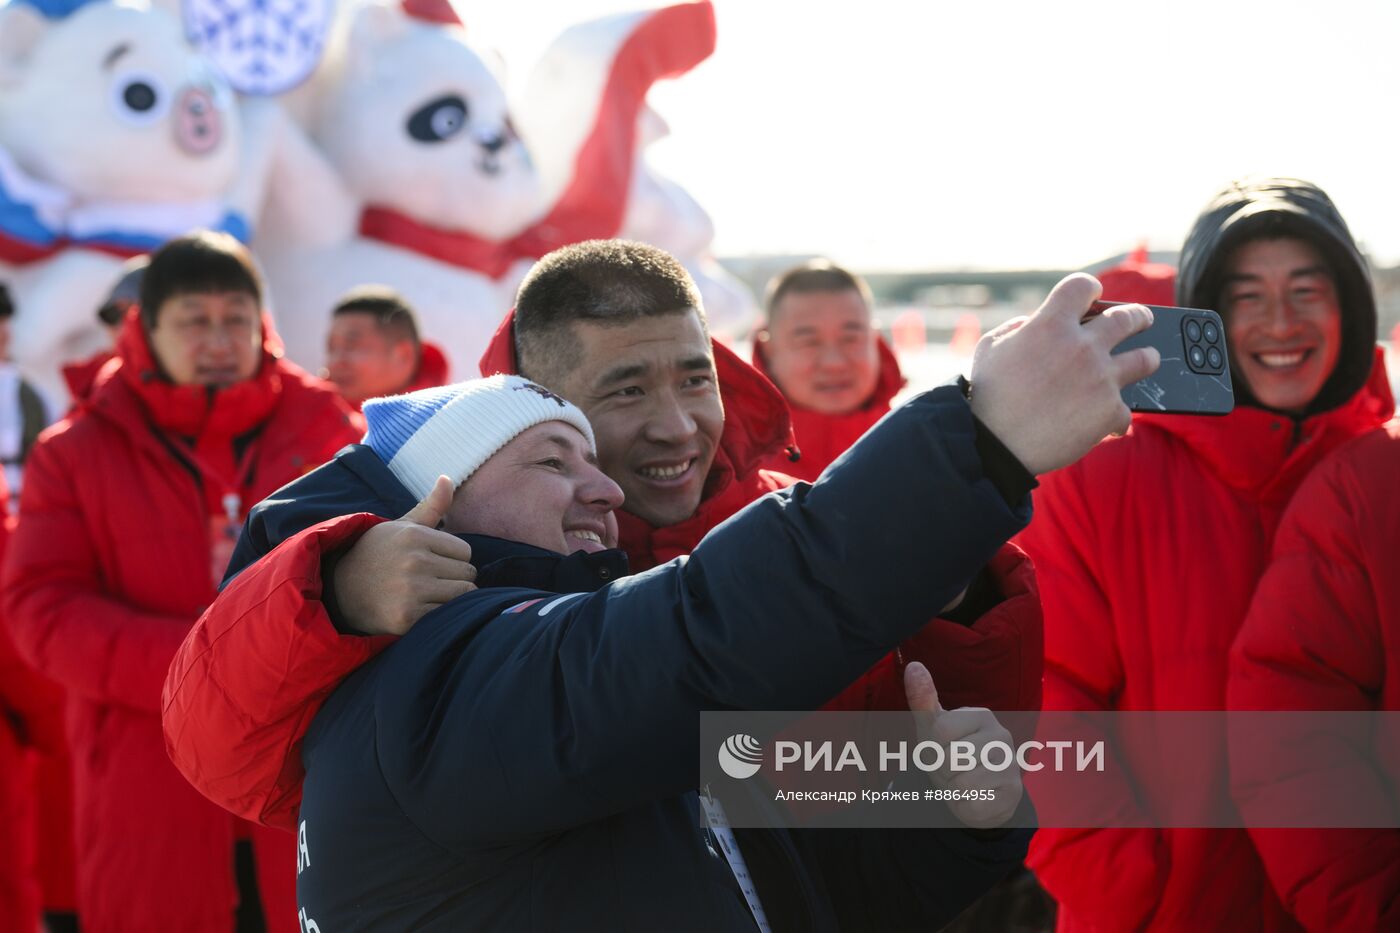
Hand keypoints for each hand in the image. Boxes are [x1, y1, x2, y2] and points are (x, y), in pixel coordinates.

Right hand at [332, 476, 477, 635]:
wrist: (340, 591)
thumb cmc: (378, 555)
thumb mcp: (400, 527)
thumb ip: (430, 506)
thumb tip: (447, 478)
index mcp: (414, 536)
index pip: (465, 551)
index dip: (452, 558)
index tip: (434, 562)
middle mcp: (414, 561)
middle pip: (467, 573)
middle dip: (455, 578)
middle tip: (431, 580)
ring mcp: (411, 591)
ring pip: (463, 594)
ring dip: (452, 597)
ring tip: (430, 594)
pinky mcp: (408, 617)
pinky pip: (448, 614)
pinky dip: (441, 614)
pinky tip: (422, 609)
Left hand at [904, 661, 1022, 829]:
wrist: (976, 790)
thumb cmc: (952, 752)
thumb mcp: (932, 727)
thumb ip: (923, 700)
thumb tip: (914, 666)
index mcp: (981, 715)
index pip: (940, 730)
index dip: (932, 746)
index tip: (942, 748)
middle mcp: (1002, 736)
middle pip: (950, 757)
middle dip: (942, 770)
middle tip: (952, 769)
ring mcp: (1011, 765)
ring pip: (962, 782)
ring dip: (953, 788)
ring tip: (963, 782)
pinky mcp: (1014, 793)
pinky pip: (973, 804)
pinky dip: (964, 806)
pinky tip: (974, 797)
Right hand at [968, 273, 1158, 474]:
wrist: (995, 445)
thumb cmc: (988, 396)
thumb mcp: (991, 348)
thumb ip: (1018, 328)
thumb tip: (1034, 324)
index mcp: (1050, 324)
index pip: (1083, 286)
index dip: (1090, 290)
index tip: (1094, 298)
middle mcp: (1082, 346)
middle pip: (1128, 318)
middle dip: (1138, 316)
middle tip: (1141, 320)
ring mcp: (1101, 378)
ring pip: (1145, 358)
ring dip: (1146, 357)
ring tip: (1146, 359)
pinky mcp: (1109, 411)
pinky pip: (1126, 409)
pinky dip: (1116, 416)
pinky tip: (1109, 422)